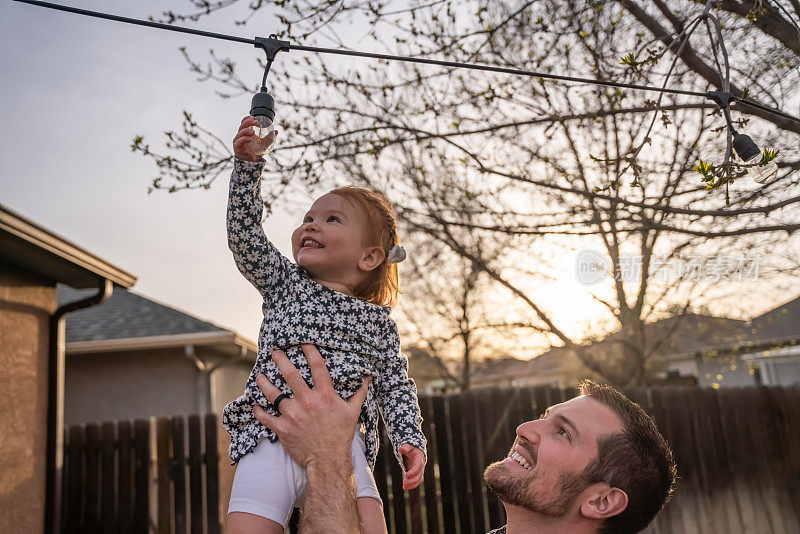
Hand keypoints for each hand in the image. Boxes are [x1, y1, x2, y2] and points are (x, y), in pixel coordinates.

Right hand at [232, 116, 277, 161]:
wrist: (253, 161)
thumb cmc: (257, 150)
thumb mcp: (265, 143)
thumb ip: (270, 137)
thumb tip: (276, 131)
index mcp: (246, 132)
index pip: (244, 122)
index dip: (247, 119)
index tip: (254, 117)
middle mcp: (241, 135)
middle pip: (242, 126)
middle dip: (248, 122)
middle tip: (255, 122)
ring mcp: (238, 141)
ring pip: (240, 133)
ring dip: (246, 131)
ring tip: (253, 132)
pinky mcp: (237, 148)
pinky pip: (238, 142)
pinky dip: (243, 139)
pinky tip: (249, 139)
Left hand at [252, 343, 370, 468]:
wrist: (328, 461)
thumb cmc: (340, 435)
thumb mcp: (353, 412)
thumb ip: (359, 392)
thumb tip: (368, 377)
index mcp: (325, 395)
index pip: (317, 366)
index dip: (309, 350)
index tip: (303, 341)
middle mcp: (308, 402)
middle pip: (290, 375)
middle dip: (280, 360)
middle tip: (274, 351)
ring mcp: (293, 415)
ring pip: (273, 394)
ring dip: (264, 383)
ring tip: (259, 376)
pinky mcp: (283, 429)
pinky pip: (265, 417)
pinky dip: (258, 411)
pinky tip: (255, 405)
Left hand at [399, 443, 424, 489]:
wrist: (415, 451)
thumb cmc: (411, 448)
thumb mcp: (408, 446)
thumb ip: (405, 447)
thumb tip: (401, 449)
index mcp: (419, 458)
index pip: (418, 466)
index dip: (414, 471)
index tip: (407, 475)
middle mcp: (421, 465)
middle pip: (419, 475)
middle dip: (412, 480)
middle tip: (404, 483)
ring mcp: (420, 470)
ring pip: (419, 479)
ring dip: (412, 484)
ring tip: (404, 487)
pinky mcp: (417, 474)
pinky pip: (416, 481)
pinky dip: (412, 485)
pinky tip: (405, 487)